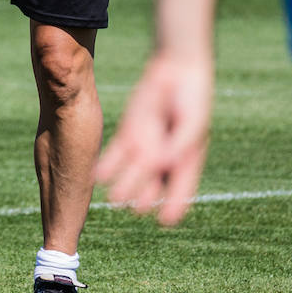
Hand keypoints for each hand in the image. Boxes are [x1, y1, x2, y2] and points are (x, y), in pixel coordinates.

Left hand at [96, 50, 213, 225]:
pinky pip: (116, 155)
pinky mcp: (128, 134)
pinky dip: (108, 166)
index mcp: (186, 162)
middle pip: (153, 186)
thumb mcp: (191, 124)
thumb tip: (164, 166)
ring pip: (132, 174)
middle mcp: (164, 159)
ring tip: (114, 198)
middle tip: (135, 209)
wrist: (176, 71)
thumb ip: (178, 146)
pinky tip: (98, 176)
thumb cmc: (192, 99)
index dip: (174, 207)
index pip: (181, 192)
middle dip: (144, 198)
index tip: (165, 221)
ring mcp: (145, 147)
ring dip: (124, 186)